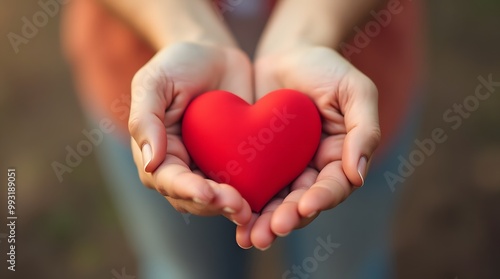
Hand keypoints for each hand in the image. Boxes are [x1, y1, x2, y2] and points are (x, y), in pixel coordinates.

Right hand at [129, 42, 252, 224]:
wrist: (216, 56)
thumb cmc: (178, 65)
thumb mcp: (154, 82)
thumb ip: (145, 119)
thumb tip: (150, 163)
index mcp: (159, 152)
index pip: (168, 179)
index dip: (187, 189)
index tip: (207, 193)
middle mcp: (184, 166)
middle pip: (194, 198)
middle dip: (214, 205)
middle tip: (237, 206)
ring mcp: (211, 167)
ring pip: (218, 199)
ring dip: (233, 207)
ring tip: (251, 210)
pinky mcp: (236, 163)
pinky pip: (244, 185)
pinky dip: (253, 196)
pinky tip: (267, 200)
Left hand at [236, 46, 380, 249]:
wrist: (287, 53)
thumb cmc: (325, 67)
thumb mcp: (354, 90)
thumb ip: (364, 129)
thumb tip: (359, 175)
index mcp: (340, 156)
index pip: (335, 185)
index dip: (322, 198)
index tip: (305, 206)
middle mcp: (313, 168)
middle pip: (303, 203)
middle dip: (286, 219)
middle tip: (268, 233)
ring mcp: (285, 167)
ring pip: (277, 201)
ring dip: (264, 222)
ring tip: (249, 238)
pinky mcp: (260, 162)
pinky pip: (253, 185)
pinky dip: (245, 202)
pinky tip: (232, 215)